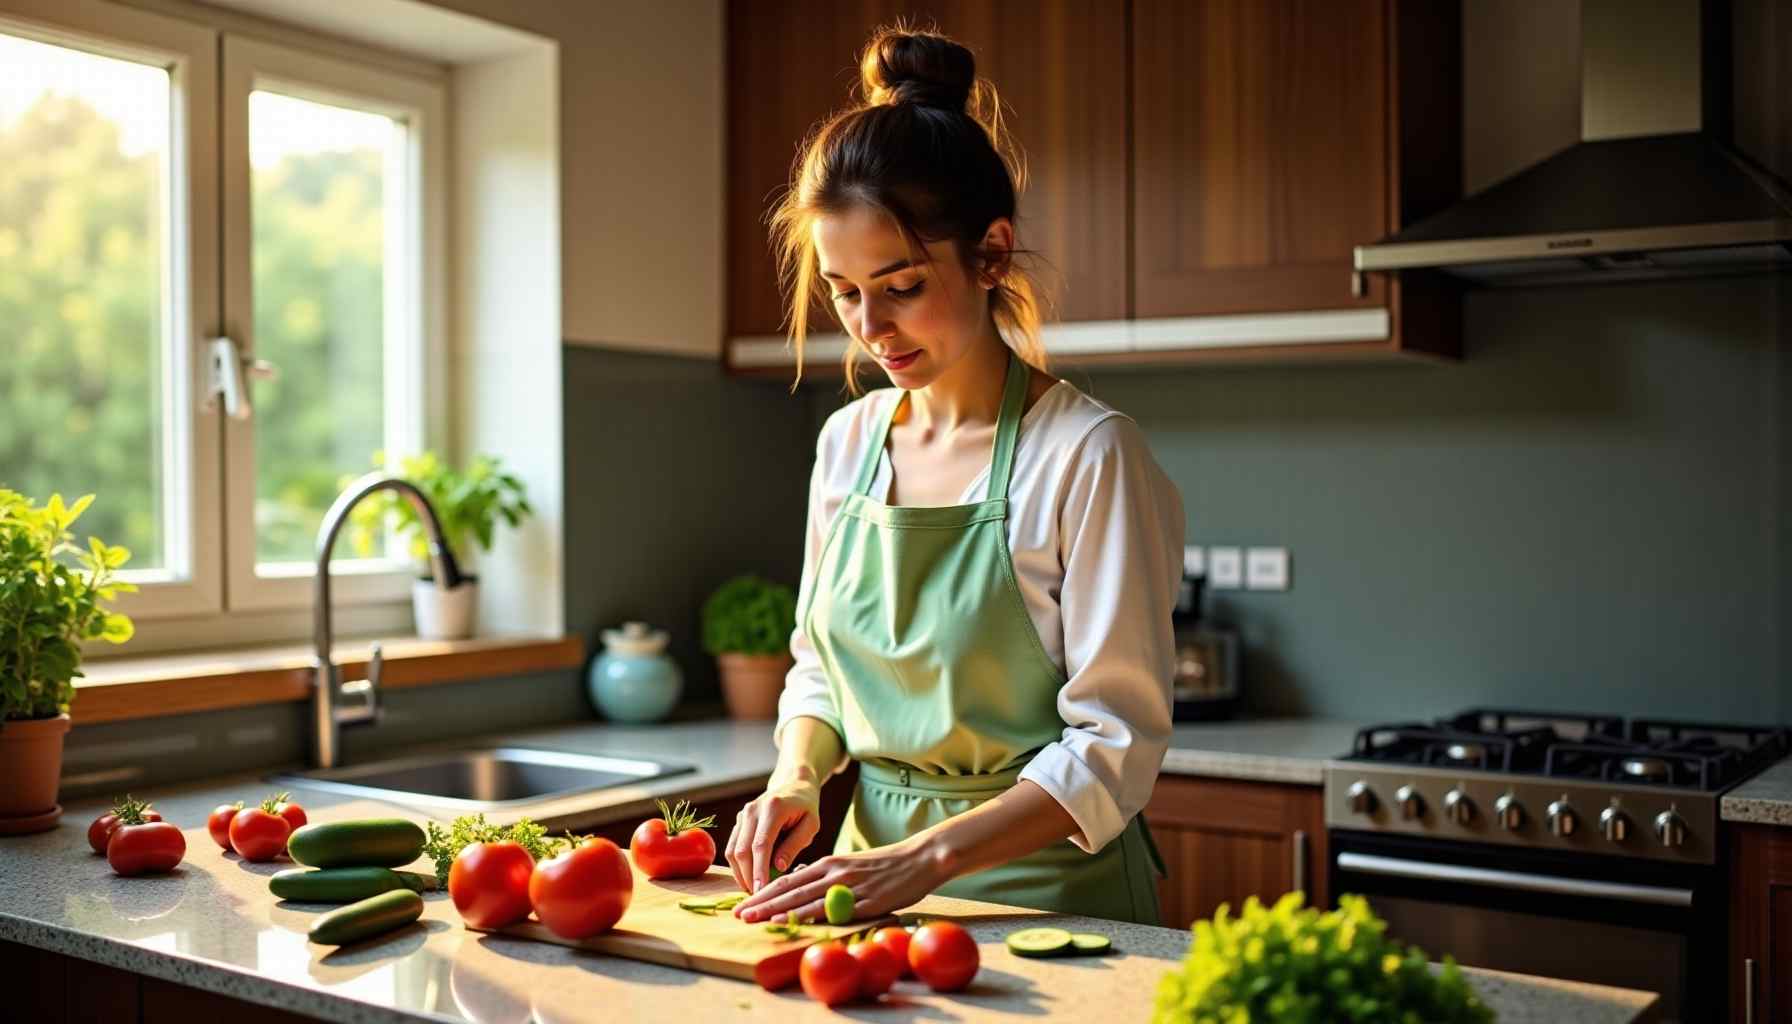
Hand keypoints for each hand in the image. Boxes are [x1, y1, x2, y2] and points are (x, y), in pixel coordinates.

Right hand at [724, 777, 821, 892]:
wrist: (792, 785)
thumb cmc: (805, 808)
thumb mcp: (810, 825)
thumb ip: (795, 845)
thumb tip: (779, 867)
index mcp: (773, 808)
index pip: (761, 845)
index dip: (759, 870)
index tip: (761, 891)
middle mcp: (752, 810)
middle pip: (742, 850)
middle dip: (747, 876)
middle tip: (758, 897)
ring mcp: (742, 815)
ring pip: (733, 850)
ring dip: (740, 874)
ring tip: (754, 890)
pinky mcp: (738, 822)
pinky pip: (733, 847)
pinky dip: (738, 865)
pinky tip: (749, 877)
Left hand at [732, 838, 946, 923]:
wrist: (920, 858)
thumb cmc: (885, 866)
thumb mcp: (850, 866)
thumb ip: (828, 878)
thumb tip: (804, 892)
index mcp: (829, 863)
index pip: (788, 879)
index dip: (763, 892)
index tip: (743, 904)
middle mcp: (833, 872)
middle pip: (790, 889)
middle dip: (761, 902)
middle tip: (739, 914)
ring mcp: (848, 886)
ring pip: (806, 898)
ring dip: (778, 910)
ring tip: (756, 920)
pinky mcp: (865, 900)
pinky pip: (833, 909)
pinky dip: (811, 915)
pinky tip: (795, 922)